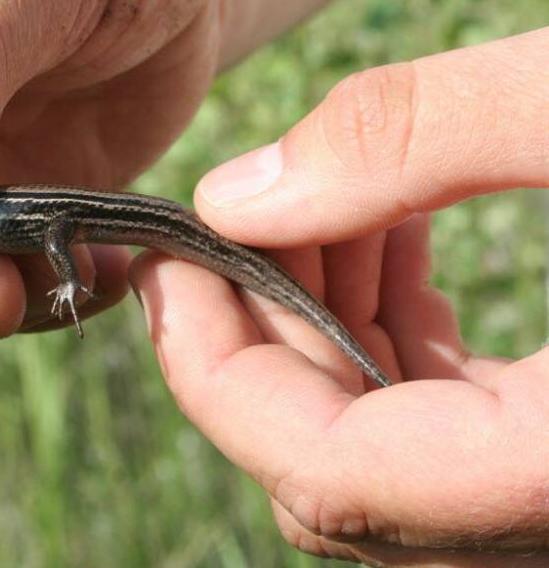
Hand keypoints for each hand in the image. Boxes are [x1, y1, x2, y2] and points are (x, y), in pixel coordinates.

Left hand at [132, 28, 548, 563]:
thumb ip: (416, 139)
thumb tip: (236, 193)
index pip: (326, 475)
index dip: (213, 372)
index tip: (166, 261)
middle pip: (337, 466)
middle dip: (264, 330)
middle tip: (241, 215)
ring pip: (386, 445)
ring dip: (323, 320)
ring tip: (329, 201)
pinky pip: (448, 421)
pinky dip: (393, 330)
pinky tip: (392, 228)